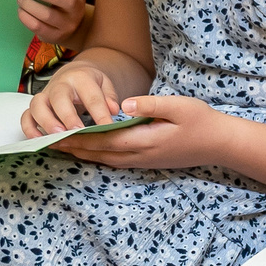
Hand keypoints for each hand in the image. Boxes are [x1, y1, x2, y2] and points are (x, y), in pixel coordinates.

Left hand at [18, 0, 89, 47]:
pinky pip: (39, 27)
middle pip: (66, 0)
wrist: (72, 29)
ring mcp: (69, 25)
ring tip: (21, 0)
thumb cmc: (60, 4)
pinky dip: (26, 18)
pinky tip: (21, 12)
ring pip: (48, 15)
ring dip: (30, 6)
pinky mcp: (57, 36)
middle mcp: (77, 9)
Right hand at [24, 62, 126, 133]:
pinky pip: (26, 116)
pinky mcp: (35, 106)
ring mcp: (45, 95)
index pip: (91, 97)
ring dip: (46, 122)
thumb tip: (113, 110)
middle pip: (59, 98)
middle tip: (75, 131)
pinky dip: (29, 129)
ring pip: (37, 105)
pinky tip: (39, 140)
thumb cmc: (90, 83)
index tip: (107, 127)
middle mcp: (59, 85)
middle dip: (67, 116)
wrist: (73, 74)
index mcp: (80, 78)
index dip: (100, 113)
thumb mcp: (105, 85)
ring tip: (57, 137)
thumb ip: (110, 97)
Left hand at [53, 93, 225, 168]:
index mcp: (145, 139)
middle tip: (46, 141)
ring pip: (104, 159)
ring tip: (59, 146)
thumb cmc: (201, 121)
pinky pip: (114, 161)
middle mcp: (139, 155)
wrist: (220, 144)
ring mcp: (142, 161)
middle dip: (71, 147)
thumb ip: (150, 104)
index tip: (56, 132)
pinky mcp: (146, 161)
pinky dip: (96, 155)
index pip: (103, 139)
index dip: (78, 136)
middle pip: (98, 153)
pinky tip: (86, 150)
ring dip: (81, 153)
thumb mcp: (179, 106)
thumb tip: (122, 104)